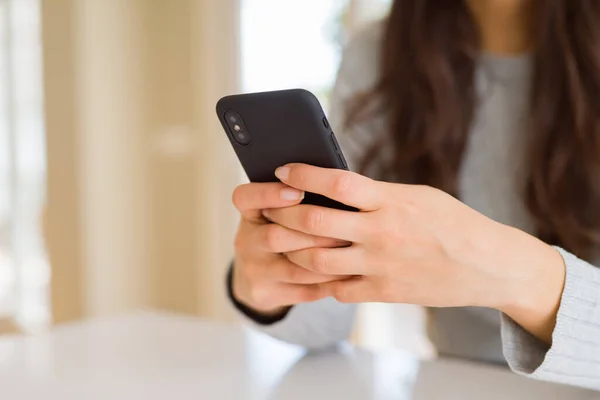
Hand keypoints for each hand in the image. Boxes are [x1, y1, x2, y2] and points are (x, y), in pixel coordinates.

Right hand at [231, 182, 348, 316]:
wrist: (259, 276)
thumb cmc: (281, 230)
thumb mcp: (278, 211)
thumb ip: (298, 199)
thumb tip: (332, 188)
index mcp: (248, 213)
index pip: (245, 198)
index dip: (270, 194)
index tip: (298, 191)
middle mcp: (245, 242)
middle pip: (274, 236)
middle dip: (312, 232)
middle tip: (345, 225)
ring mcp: (254, 271)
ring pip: (294, 268)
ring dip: (327, 258)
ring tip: (352, 248)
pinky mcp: (267, 294)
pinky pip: (305, 290)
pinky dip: (330, 281)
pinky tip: (349, 271)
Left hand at [263, 164, 565, 341]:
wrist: (488, 265)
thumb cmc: (452, 223)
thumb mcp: (416, 196)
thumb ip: (377, 194)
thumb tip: (335, 187)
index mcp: (390, 200)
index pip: (336, 181)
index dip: (303, 173)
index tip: (282, 168)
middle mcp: (381, 231)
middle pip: (314, 221)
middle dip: (283, 213)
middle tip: (269, 207)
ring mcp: (380, 264)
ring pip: (316, 258)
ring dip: (293, 249)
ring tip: (284, 240)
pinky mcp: (384, 292)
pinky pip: (337, 288)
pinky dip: (321, 279)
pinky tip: (317, 270)